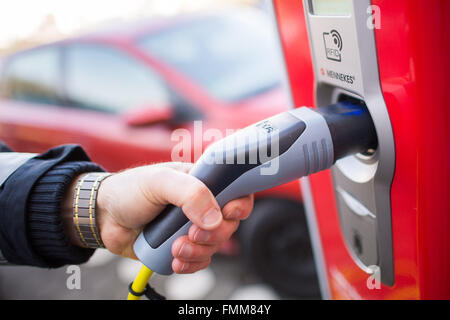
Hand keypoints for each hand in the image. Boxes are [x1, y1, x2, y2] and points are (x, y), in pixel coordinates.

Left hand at [63, 162, 253, 273]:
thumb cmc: (129, 190)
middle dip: (214, 234)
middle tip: (191, 233)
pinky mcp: (182, 246)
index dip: (239, 204)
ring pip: (215, 245)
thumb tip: (214, 217)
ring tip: (175, 248)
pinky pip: (200, 260)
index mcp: (202, 181)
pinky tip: (174, 260)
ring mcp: (192, 227)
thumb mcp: (158, 182)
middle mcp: (202, 204)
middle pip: (229, 223)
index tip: (228, 213)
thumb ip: (189, 193)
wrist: (104, 217)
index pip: (236, 190)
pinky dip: (191, 264)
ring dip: (199, 252)